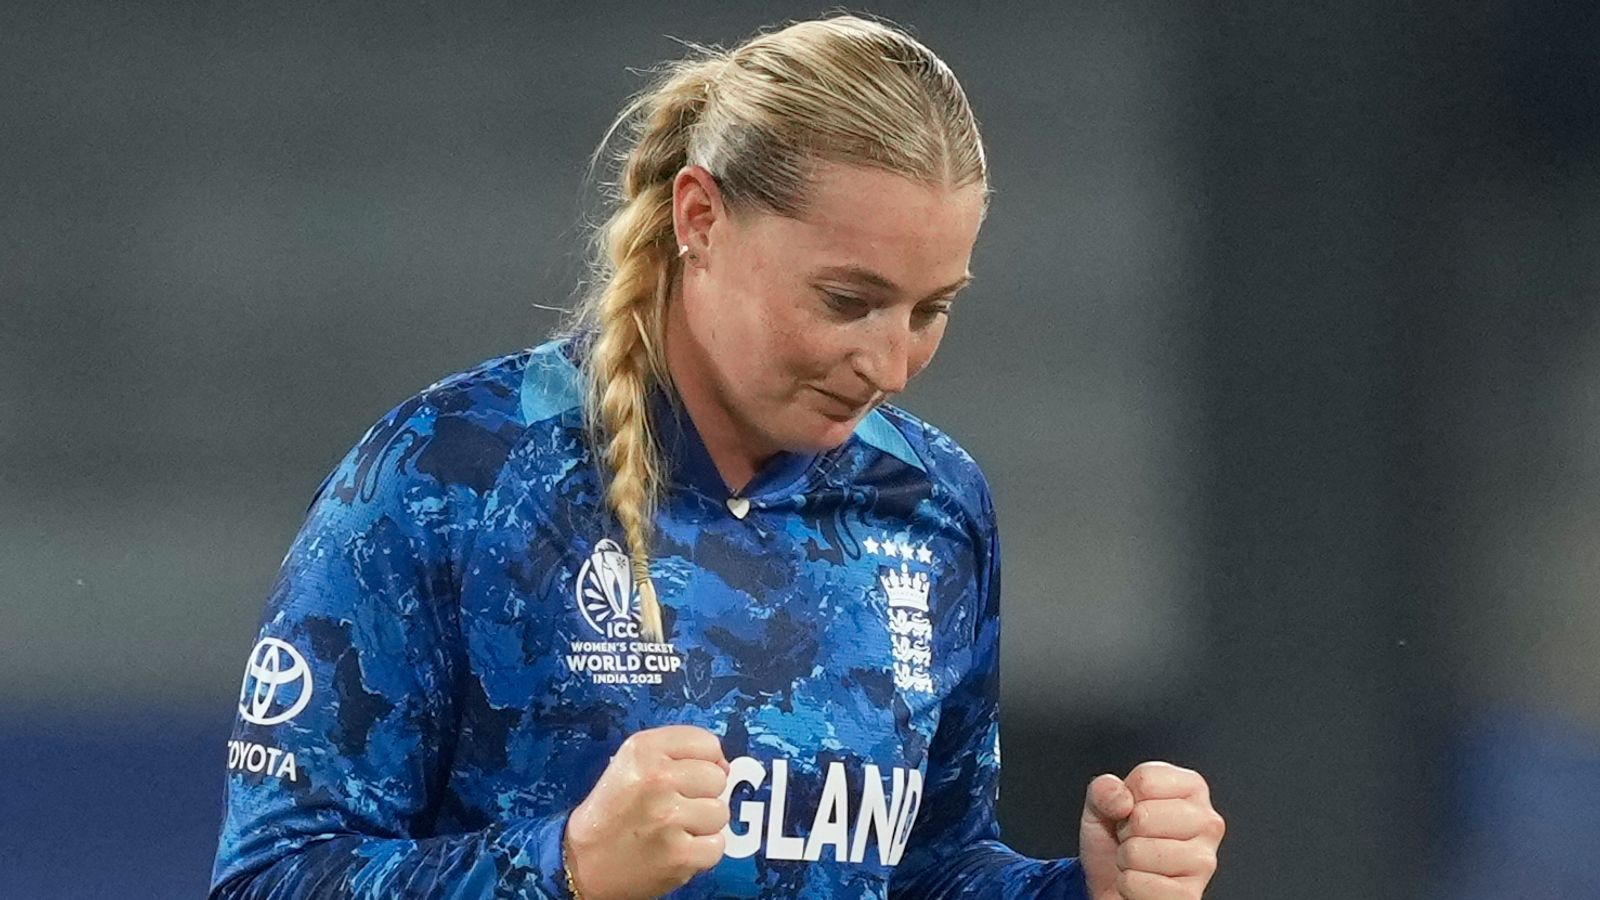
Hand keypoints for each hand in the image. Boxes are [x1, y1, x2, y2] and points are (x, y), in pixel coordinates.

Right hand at [564, 725, 731, 899]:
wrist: (582, 863)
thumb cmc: (611, 811)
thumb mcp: (631, 764)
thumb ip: (676, 754)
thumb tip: (726, 765)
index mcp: (643, 749)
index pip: (707, 743)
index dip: (704, 761)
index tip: (686, 776)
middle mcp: (657, 778)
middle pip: (717, 778)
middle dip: (703, 794)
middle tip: (675, 807)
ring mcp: (669, 817)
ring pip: (720, 812)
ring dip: (703, 825)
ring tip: (675, 829)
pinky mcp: (679, 854)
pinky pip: (717, 846)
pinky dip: (702, 852)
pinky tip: (678, 849)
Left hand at [1078, 761, 1224, 899]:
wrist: (1114, 885)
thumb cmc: (1115, 841)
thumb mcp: (1101, 804)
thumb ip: (1103, 789)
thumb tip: (1121, 798)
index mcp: (1192, 788)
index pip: (1145, 780)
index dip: (1124, 799)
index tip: (1130, 812)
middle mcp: (1207, 822)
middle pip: (1143, 816)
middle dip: (1125, 831)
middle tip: (1135, 840)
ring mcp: (1204, 861)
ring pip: (1138, 852)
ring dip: (1125, 860)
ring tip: (1139, 861)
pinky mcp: (1190, 895)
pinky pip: (1137, 884)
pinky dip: (1127, 885)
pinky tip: (1144, 883)